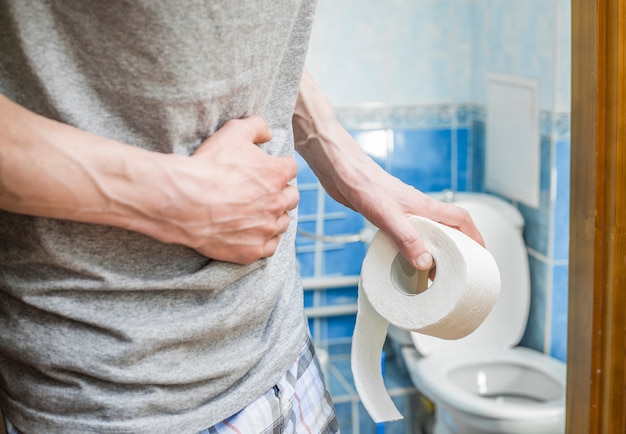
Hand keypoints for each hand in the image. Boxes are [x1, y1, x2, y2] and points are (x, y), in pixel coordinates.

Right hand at [153, 116, 298, 263]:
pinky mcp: (253, 250)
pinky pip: (271, 246)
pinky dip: (264, 240)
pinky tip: (252, 233)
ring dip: (274, 217)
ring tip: (257, 213)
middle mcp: (277, 203)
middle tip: (262, 192)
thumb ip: (256, 126)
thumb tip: (268, 133)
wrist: (184, 202)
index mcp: (277, 174)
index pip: (291, 168)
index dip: (278, 167)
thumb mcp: (233, 132)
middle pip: (291, 197)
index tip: (266, 170)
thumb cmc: (208, 166)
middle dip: (280, 193)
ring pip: (283, 223)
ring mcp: (266, 228)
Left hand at [344, 163, 484, 270]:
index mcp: (424, 206)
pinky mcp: (386, 214)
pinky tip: (401, 258)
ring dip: (432, 249)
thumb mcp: (387, 216)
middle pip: (447, 228)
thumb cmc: (362, 184)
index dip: (475, 236)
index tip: (481, 256)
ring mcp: (402, 211)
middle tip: (457, 271)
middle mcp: (417, 208)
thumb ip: (407, 239)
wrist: (339, 169)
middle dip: (456, 248)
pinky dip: (411, 247)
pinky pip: (407, 233)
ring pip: (427, 231)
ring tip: (431, 273)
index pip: (461, 219)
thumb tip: (426, 263)